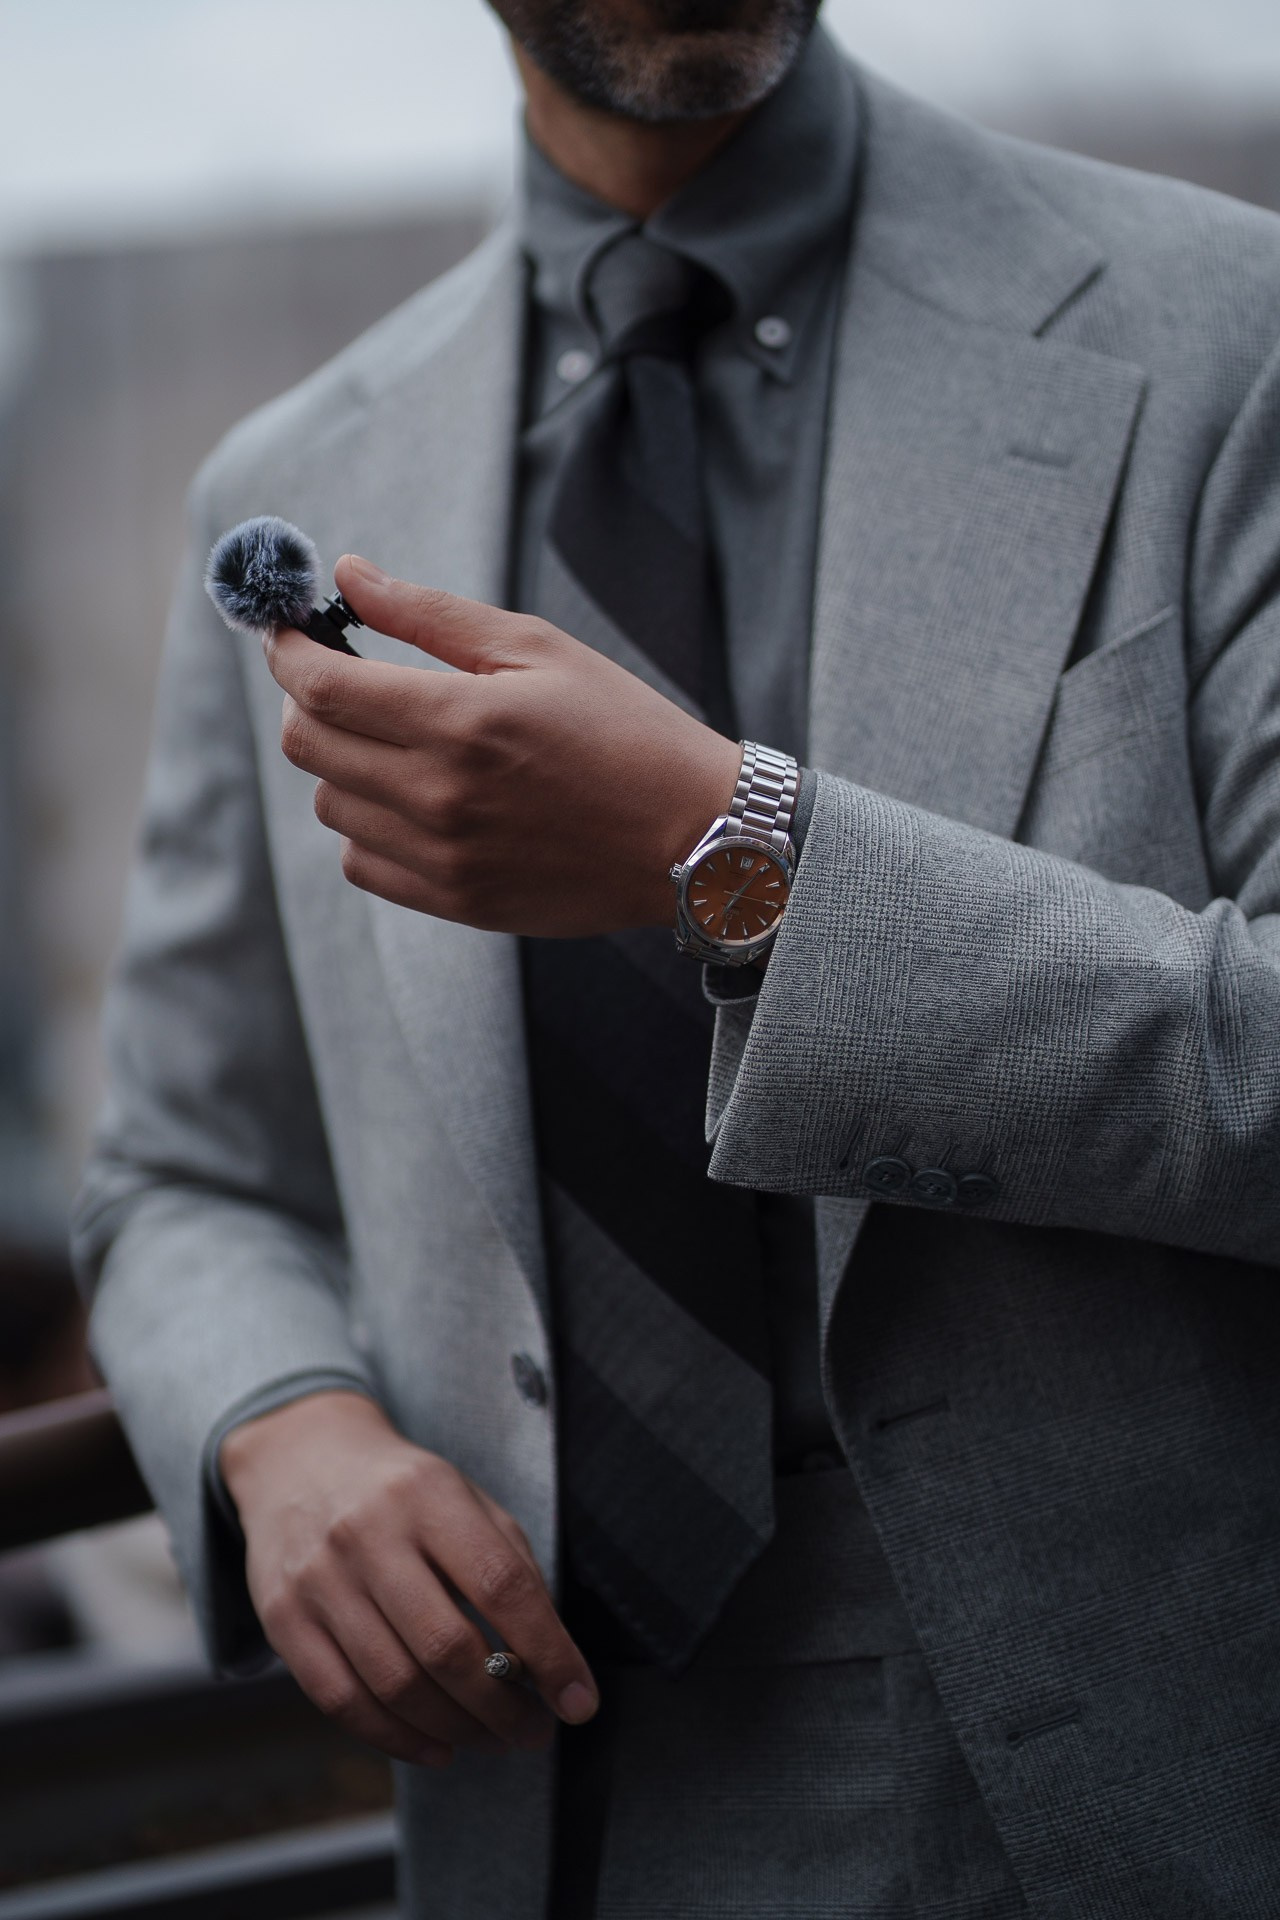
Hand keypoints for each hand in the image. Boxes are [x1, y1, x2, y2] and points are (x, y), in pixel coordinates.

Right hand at [219, 1390, 597, 1767]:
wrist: (301, 1459)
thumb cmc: (406, 1493)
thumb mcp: (466, 1499)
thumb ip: (510, 1568)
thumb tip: (552, 1663)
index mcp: (429, 1495)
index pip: (501, 1584)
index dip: (548, 1652)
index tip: (578, 1701)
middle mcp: (368, 1534)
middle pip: (445, 1646)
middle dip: (502, 1706)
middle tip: (534, 1731)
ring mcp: (319, 1579)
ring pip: (395, 1684)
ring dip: (457, 1730)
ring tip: (494, 1739)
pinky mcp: (283, 1619)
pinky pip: (342, 1701)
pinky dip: (397, 1739)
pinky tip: (436, 1747)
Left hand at [264, 554, 741, 935]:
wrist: (694, 839)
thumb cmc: (625, 729)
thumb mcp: (538, 649)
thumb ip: (431, 614)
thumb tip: (346, 574)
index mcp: (459, 722)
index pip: (319, 687)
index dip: (286, 650)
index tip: (287, 630)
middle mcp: (439, 796)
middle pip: (308, 746)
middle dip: (309, 700)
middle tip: (346, 678)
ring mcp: (442, 857)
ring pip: (331, 804)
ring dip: (345, 763)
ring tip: (400, 742)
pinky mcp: (455, 900)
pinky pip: (362, 862)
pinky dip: (367, 826)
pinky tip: (414, 800)